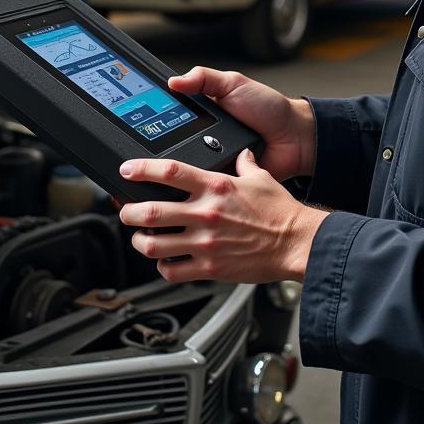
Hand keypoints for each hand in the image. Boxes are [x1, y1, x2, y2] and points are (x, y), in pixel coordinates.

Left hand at [118, 149, 328, 282]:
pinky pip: (172, 271)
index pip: (169, 172)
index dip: (142, 169)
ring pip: (154, 245)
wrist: (297, 243)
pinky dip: (162, 266)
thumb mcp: (260, 177)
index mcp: (215, 186)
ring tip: (140, 238)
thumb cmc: (281, 212)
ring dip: (140, 242)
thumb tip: (239, 152)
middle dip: (129, 212)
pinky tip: (165, 261)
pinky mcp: (210, 269)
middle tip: (126, 211)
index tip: (127, 170)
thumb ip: (244, 163)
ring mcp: (205, 243)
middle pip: (151, 212)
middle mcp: (205, 213)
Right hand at [168, 67, 314, 181]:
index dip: (157, 121)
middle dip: (167, 147)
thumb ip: (204, 78)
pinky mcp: (224, 179)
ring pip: (187, 166)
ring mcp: (213, 159)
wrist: (295, 137)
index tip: (142, 124)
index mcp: (202, 114)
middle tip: (164, 144)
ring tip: (185, 158)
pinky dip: (205, 179)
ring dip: (186, 164)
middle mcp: (203, 138)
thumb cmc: (268, 108)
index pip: (171, 118)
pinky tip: (203, 174)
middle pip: (173, 145)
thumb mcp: (234, 84)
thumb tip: (173, 81)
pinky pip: (207, 182)